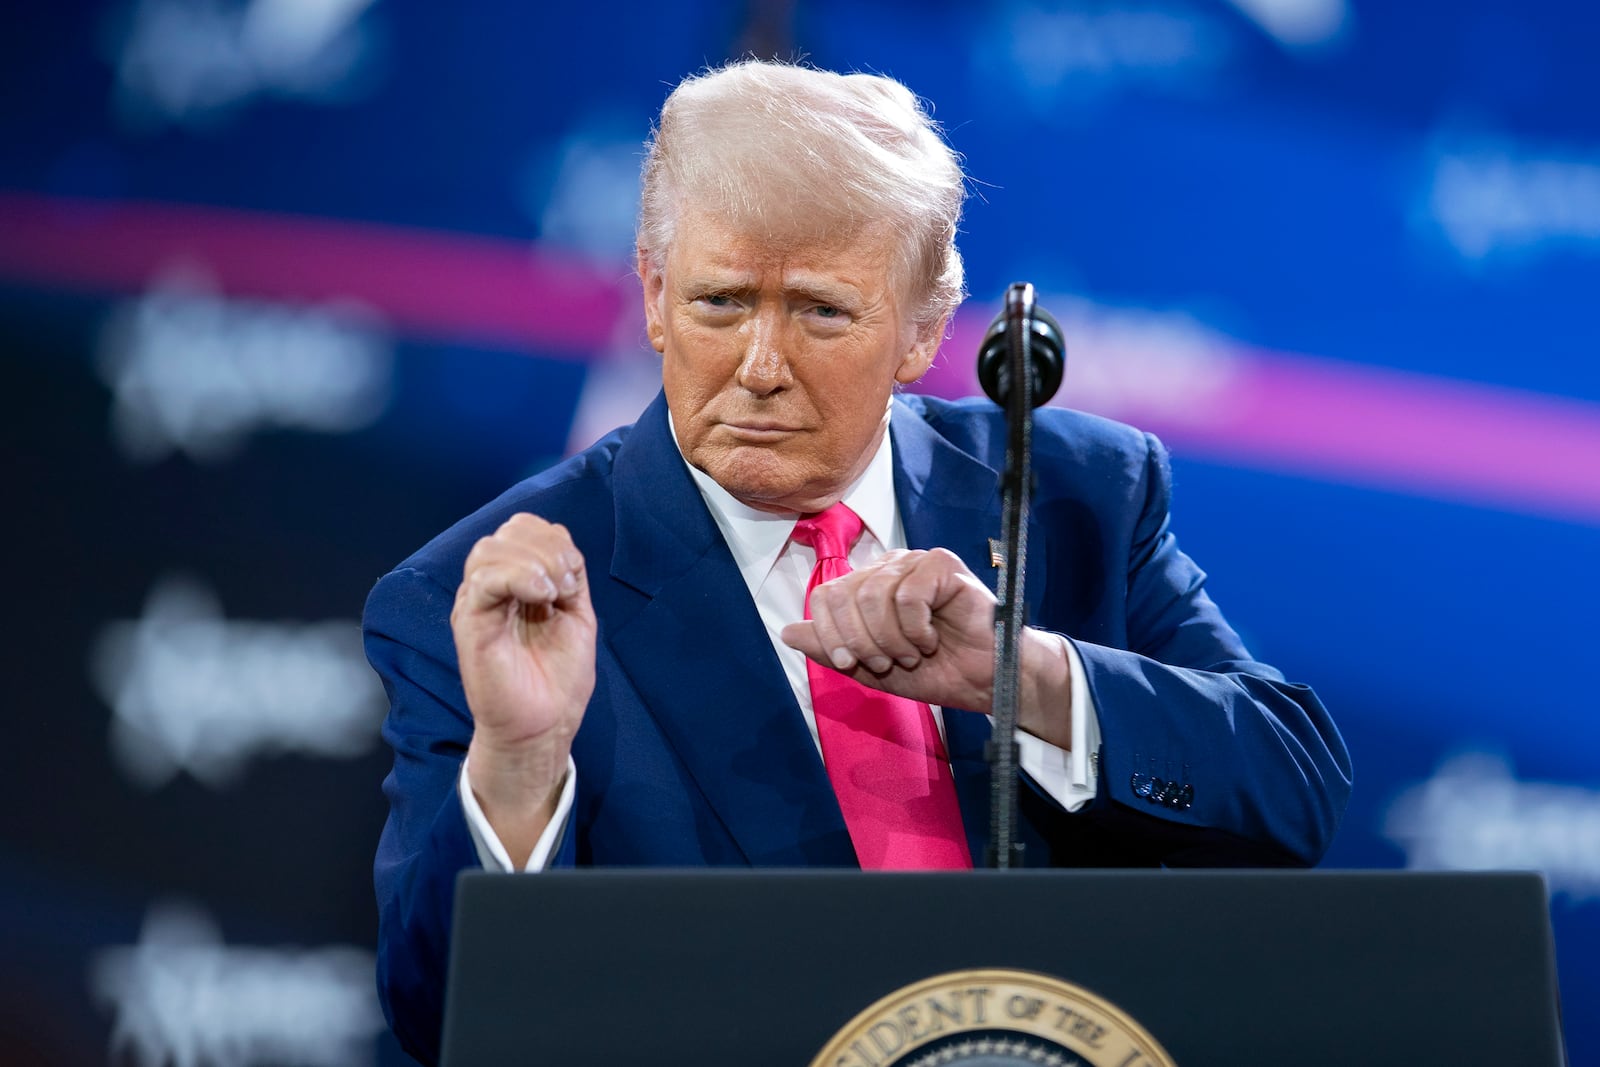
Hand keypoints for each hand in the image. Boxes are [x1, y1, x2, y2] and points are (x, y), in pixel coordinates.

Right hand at [451, 514, 595, 861]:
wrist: (543, 725)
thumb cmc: (558, 678)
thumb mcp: (575, 615)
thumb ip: (568, 577)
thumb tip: (563, 548)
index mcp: (514, 582)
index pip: (523, 529)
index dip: (553, 538)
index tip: (574, 576)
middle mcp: (490, 588)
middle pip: (508, 531)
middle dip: (548, 547)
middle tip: (568, 586)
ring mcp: (477, 604)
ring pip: (491, 549)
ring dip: (535, 561)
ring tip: (555, 594)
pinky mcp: (469, 623)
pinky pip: (484, 579)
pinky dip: (518, 576)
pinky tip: (542, 596)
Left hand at [779, 548, 1073, 746]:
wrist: (984, 681)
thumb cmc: (934, 671)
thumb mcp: (870, 669)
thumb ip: (831, 649)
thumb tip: (786, 631)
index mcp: (868, 586)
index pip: (825, 596)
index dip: (830, 634)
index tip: (850, 664)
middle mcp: (888, 568)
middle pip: (845, 594)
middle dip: (862, 641)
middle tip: (889, 664)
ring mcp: (915, 562)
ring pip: (875, 595)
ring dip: (892, 639)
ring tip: (913, 656)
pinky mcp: (942, 565)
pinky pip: (908, 594)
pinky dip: (915, 628)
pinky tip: (931, 639)